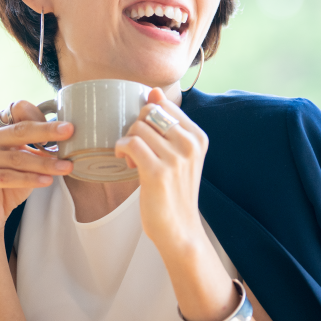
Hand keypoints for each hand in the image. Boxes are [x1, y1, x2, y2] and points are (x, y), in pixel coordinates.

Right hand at [0, 101, 73, 250]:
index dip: (39, 116)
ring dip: (45, 163)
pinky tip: (47, 181)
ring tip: (67, 167)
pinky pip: (7, 177)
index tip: (63, 126)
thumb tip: (66, 137)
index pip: (17, 110)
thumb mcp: (25, 161)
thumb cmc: (8, 184)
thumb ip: (38, 147)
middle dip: (47, 131)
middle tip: (70, 131)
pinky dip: (30, 179)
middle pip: (19, 130)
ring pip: (17, 158)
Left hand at [114, 88, 208, 255]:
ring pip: (137, 127)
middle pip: (149, 113)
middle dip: (136, 127)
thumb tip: (154, 91)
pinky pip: (130, 143)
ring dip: (127, 141)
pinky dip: (121, 150)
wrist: (179, 229)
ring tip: (133, 160)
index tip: (149, 140)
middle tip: (137, 150)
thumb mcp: (178, 154)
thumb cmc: (175, 192)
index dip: (148, 119)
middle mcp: (190, 144)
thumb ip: (168, 123)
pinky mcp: (157, 172)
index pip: (164, 106)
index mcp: (198, 136)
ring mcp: (176, 158)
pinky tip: (126, 163)